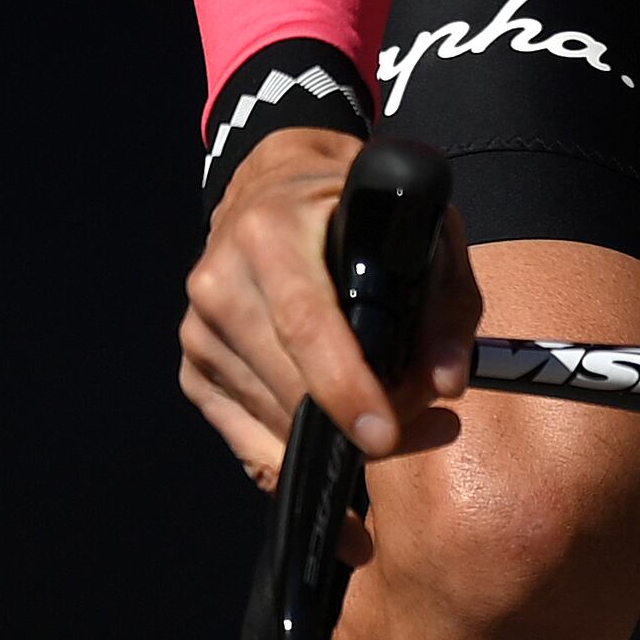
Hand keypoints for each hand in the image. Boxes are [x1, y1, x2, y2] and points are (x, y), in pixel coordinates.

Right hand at [177, 124, 482, 495]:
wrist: (270, 187)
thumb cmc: (352, 208)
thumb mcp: (418, 226)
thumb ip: (446, 302)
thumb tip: (445, 384)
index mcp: (269, 234)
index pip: (304, 324)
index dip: (344, 386)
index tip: (383, 434)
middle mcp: (221, 281)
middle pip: (288, 385)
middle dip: (357, 423)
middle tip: (422, 423)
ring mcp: (199, 330)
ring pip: (270, 420)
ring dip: (332, 442)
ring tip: (393, 423)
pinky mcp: (193, 369)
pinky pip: (246, 438)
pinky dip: (295, 453)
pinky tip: (337, 442)